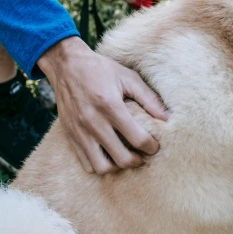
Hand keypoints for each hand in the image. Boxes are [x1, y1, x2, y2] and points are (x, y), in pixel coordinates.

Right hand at [38, 37, 167, 174]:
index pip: (137, 139)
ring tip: (125, 157)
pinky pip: (86, 163)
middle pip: (121, 158)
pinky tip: (108, 154)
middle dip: (137, 161)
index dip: (151, 147)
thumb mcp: (128, 77)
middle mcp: (93, 122)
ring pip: (101, 167)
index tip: (154, 146)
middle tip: (143, 155)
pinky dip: (100, 165)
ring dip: (117, 167)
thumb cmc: (100, 69)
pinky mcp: (70, 137)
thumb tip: (166, 118)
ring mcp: (80, 132)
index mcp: (110, 106)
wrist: (66, 66)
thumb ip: (149, 98)